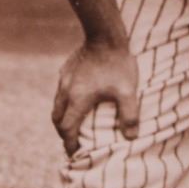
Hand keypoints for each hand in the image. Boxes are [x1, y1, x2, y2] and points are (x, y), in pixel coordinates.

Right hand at [53, 40, 140, 158]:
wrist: (106, 34)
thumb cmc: (118, 64)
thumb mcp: (128, 91)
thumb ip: (129, 115)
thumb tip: (131, 137)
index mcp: (78, 100)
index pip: (67, 129)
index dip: (70, 144)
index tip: (75, 153)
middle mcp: (66, 91)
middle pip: (57, 119)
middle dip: (63, 133)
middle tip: (73, 141)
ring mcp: (64, 79)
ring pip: (57, 104)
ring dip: (63, 117)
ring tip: (74, 122)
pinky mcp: (66, 69)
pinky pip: (61, 90)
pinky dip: (66, 101)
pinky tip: (78, 98)